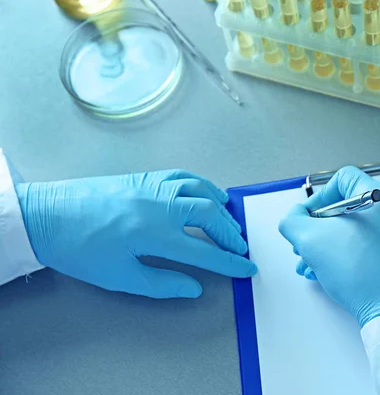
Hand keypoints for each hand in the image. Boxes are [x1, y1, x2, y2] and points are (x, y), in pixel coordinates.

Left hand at [15, 170, 255, 297]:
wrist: (47, 215)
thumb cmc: (80, 250)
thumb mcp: (120, 277)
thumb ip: (162, 283)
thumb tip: (195, 287)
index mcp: (154, 233)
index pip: (204, 251)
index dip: (229, 262)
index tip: (247, 268)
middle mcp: (160, 205)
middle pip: (210, 213)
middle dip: (230, 232)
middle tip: (239, 247)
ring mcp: (153, 186)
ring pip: (200, 189)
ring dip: (220, 205)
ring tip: (230, 219)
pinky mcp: (145, 177)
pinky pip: (183, 176)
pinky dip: (202, 184)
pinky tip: (205, 193)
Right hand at [278, 166, 379, 326]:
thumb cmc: (360, 273)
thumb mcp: (309, 240)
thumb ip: (293, 220)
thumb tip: (295, 218)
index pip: (343, 179)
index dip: (319, 197)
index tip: (309, 219)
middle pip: (350, 208)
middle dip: (321, 228)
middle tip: (307, 246)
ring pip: (360, 230)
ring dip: (332, 245)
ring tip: (314, 266)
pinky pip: (375, 246)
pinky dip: (352, 255)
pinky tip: (333, 273)